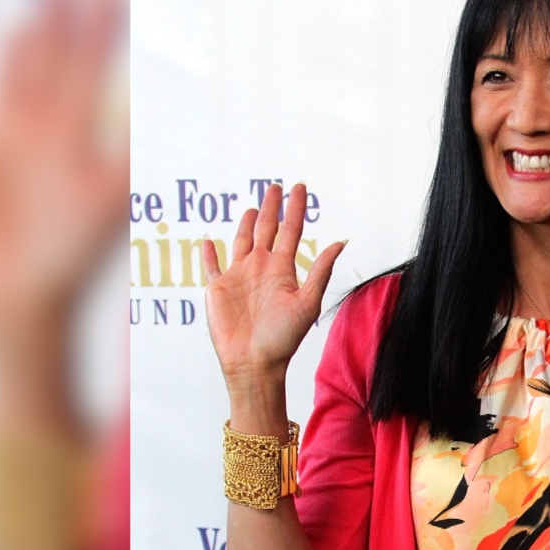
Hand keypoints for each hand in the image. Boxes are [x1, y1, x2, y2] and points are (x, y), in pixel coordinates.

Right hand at [0, 0, 127, 334]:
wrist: (23, 301)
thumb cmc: (71, 255)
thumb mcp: (109, 202)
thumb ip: (132, 156)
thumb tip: (161, 119)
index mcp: (75, 134)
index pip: (90, 68)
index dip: (100, 31)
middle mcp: (41, 130)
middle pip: (52, 63)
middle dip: (65, 23)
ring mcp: (1, 142)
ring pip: (7, 80)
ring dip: (18, 48)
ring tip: (34, 14)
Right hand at [202, 183, 344, 399]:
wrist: (255, 363)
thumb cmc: (283, 338)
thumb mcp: (307, 301)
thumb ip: (321, 270)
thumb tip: (341, 241)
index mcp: (283, 269)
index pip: (291, 230)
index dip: (296, 209)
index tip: (300, 187)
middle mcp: (262, 268)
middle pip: (267, 229)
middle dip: (271, 207)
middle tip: (276, 186)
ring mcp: (239, 277)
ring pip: (242, 242)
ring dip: (246, 225)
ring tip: (252, 208)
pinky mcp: (218, 289)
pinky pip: (212, 267)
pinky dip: (209, 254)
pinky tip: (208, 242)